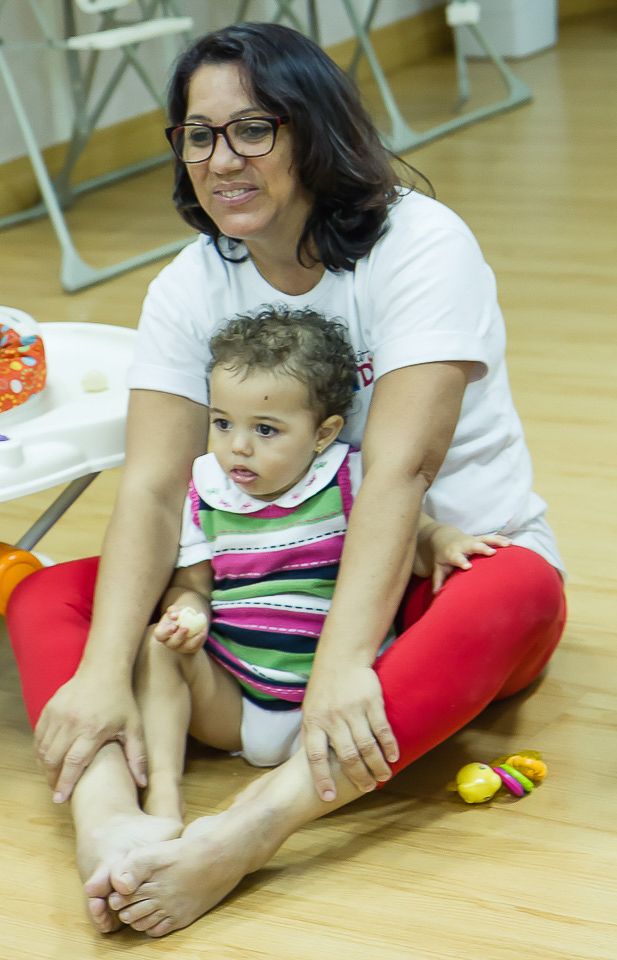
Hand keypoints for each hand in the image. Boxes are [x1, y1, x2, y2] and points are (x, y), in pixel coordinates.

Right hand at [34, 671, 146, 802]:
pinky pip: (39, 735)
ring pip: (43, 749)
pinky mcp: (50, 708)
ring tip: (53, 777)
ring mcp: (58, 714)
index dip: (65, 784)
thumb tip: (143, 782)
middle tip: (57, 792)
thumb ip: (137, 755)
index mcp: (93, 729)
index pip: (74, 763)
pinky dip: (40, 750)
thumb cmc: (121, 699)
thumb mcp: (134, 726)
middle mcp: (72, 722)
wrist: (104, 669)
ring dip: (45, 766)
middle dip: (53, 779)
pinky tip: (47, 758)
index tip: (61, 799)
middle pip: (53, 759)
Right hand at [153, 604, 208, 653]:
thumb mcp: (175, 610)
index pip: (160, 635)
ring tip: (201, 631)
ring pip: (187, 647)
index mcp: (162, 633)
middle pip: (172, 644)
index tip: (174, 626)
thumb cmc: (179, 614)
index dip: (166, 632)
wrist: (189, 619)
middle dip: (179, 637)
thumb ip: (173, 610)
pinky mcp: (191, 649)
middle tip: (186, 628)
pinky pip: (197, 646)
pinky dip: (201, 639)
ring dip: (194, 640)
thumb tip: (174, 616)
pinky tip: (204, 631)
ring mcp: (180, 647)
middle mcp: (170, 642)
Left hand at [301, 664, 398, 801]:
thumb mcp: (309, 710)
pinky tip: (394, 757)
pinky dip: (389, 746)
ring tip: (383, 777)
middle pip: (347, 755)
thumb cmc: (324, 689)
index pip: (315, 756)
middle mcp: (332, 718)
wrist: (341, 658)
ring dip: (377, 765)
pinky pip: (382, 728)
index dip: (321, 778)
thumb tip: (301, 762)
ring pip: (367, 745)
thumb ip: (308, 736)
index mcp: (314, 722)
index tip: (328, 797)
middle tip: (367, 788)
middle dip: (358, 776)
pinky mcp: (371, 701)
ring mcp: (352, 710)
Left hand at [431, 531, 510, 592]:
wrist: (443, 538)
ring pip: (485, 539)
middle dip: (481, 548)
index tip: (468, 567)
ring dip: (496, 541)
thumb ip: (438, 581)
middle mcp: (463, 546)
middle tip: (491, 553)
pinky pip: (491, 538)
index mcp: (452, 554)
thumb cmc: (443, 557)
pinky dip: (501, 539)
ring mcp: (472, 541)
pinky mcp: (479, 538)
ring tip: (508, 545)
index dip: (461, 561)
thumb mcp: (439, 568)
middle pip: (473, 546)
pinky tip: (512, 543)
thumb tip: (435, 596)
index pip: (456, 558)